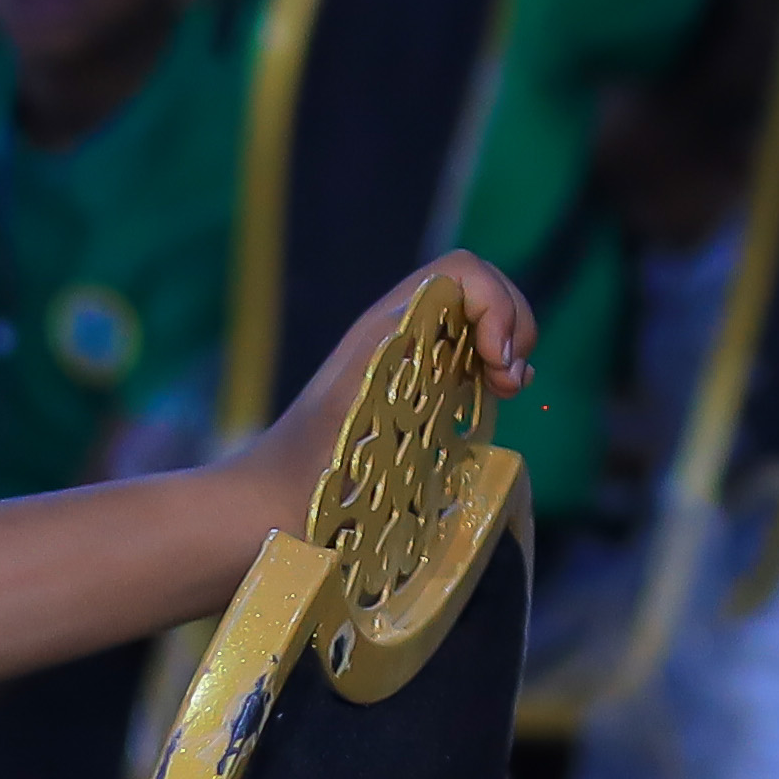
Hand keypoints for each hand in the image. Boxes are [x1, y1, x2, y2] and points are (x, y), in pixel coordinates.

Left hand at [231, 250, 539, 531]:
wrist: (265, 505)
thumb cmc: (301, 472)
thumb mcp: (352, 413)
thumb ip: (399, 364)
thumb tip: (481, 338)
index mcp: (387, 328)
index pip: (463, 273)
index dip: (498, 304)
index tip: (499, 365)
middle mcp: (400, 332)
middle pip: (480, 287)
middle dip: (512, 323)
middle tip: (508, 382)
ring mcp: (409, 357)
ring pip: (478, 318)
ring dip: (509, 344)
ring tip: (506, 388)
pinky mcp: (416, 386)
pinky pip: (468, 351)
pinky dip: (497, 365)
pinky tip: (496, 396)